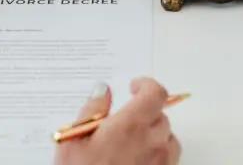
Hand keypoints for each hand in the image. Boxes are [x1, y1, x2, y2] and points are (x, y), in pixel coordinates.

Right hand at [54, 78, 180, 164]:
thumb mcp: (73, 141)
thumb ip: (91, 110)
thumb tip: (102, 90)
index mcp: (130, 126)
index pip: (156, 93)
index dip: (146, 84)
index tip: (133, 87)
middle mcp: (152, 141)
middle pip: (160, 114)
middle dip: (143, 112)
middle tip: (120, 122)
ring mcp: (162, 161)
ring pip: (167, 136)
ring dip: (153, 133)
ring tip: (129, 143)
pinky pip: (169, 157)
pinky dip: (157, 152)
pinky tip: (135, 160)